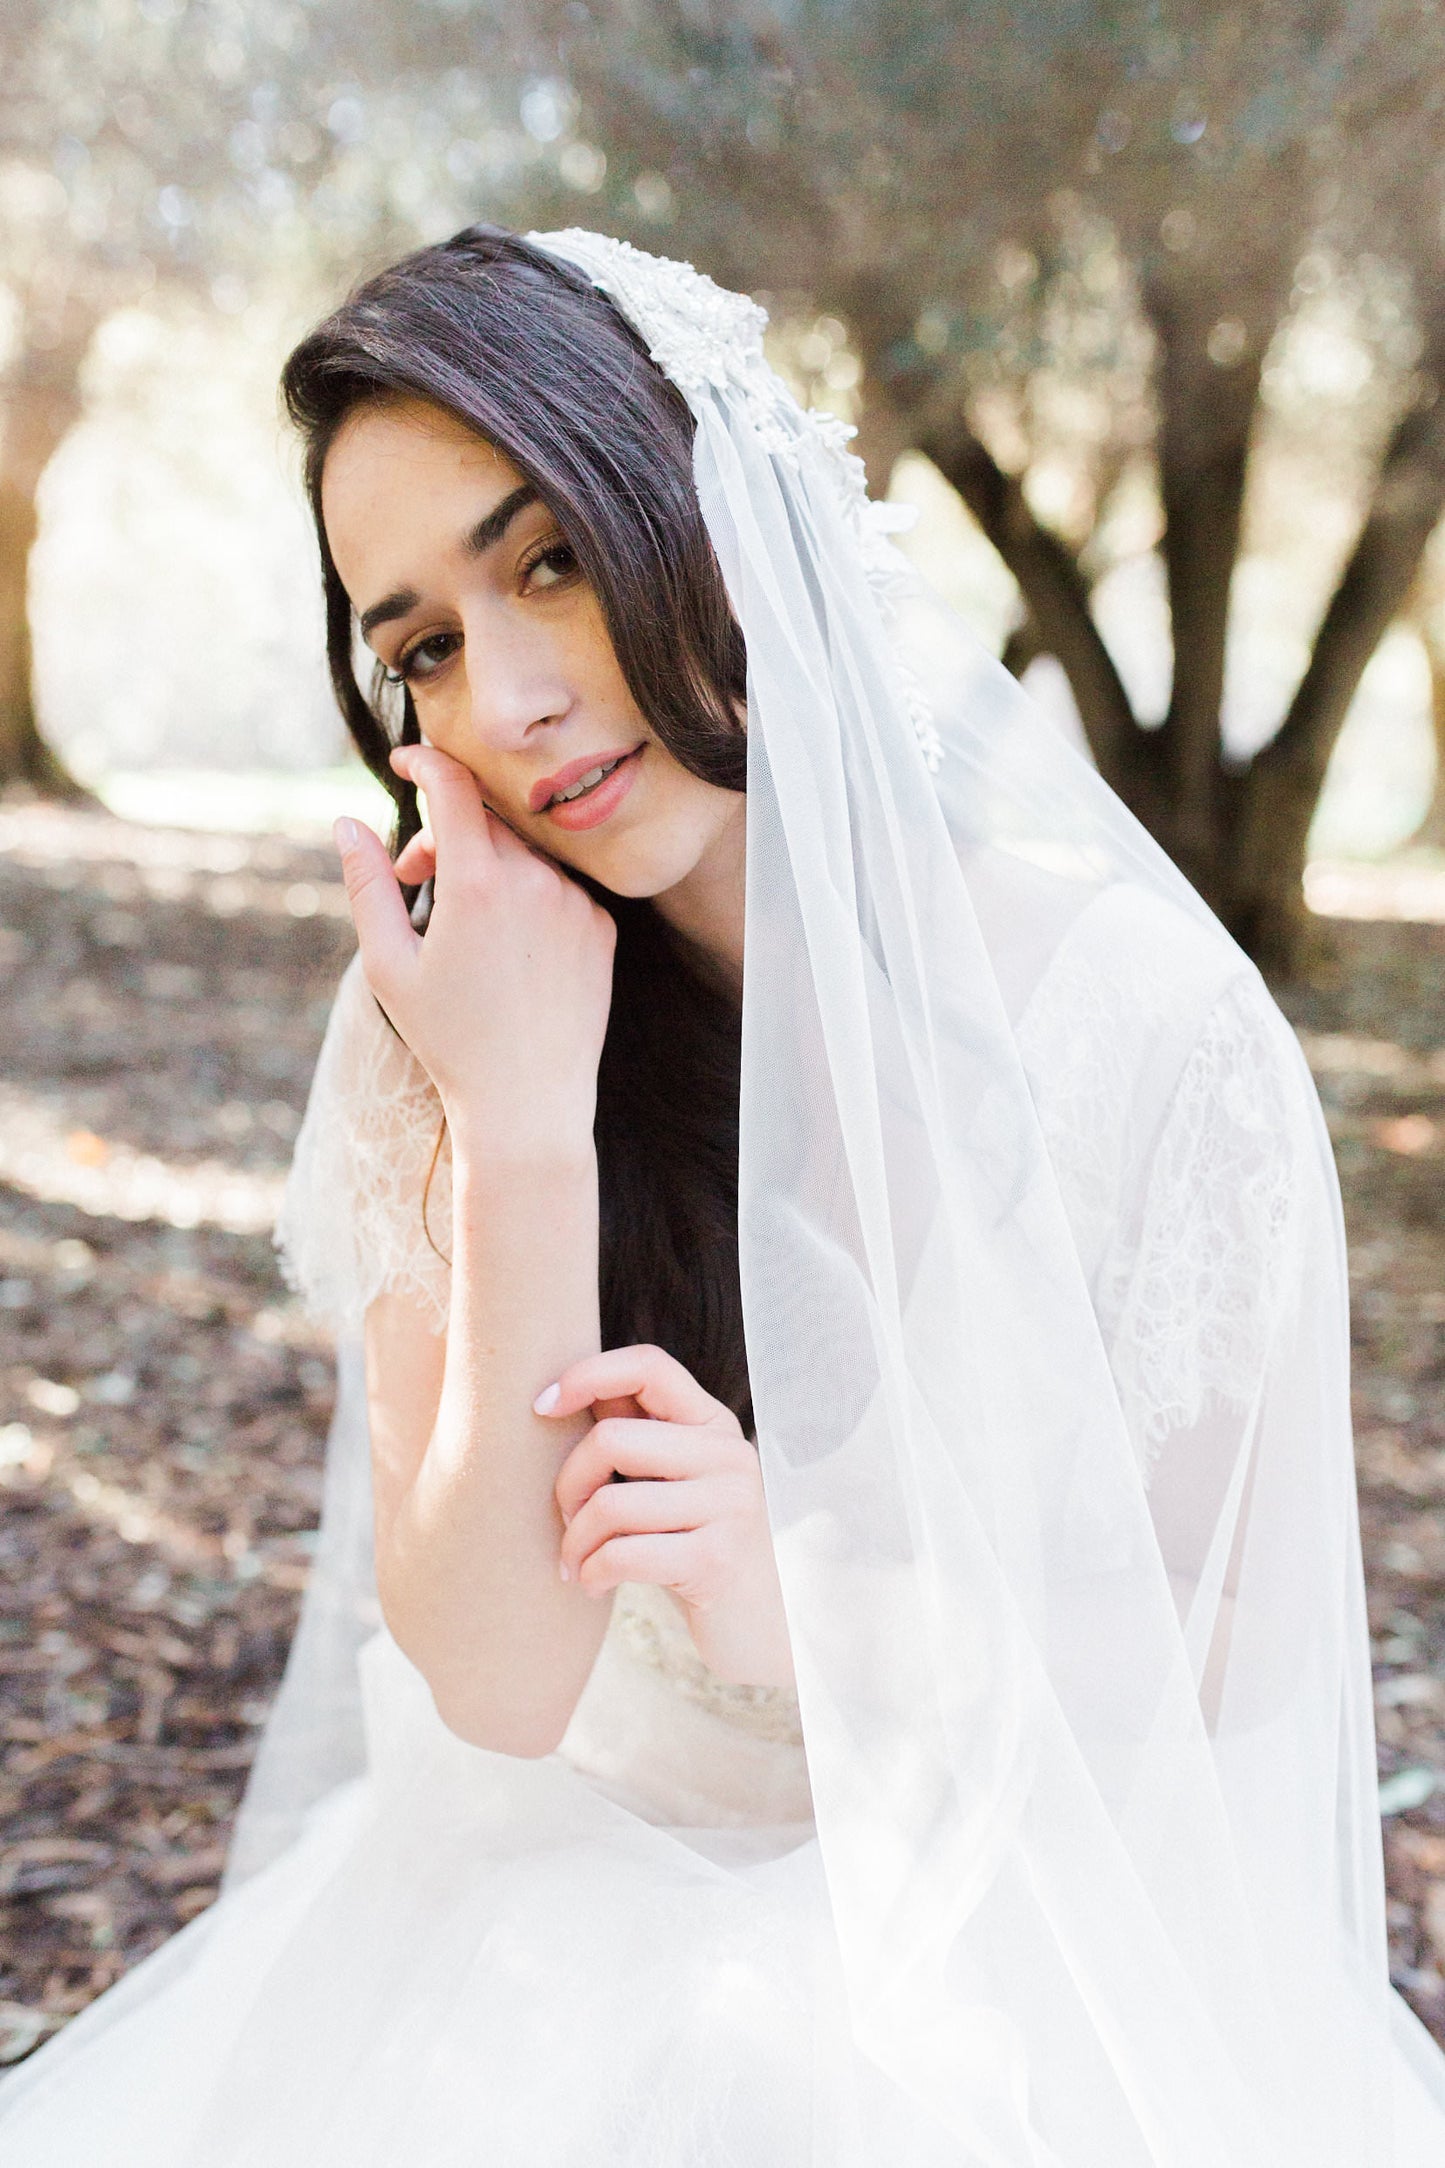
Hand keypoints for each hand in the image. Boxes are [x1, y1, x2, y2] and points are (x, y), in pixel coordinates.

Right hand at [334, 746, 615, 1156]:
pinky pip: (558, 887)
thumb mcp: (389, 964)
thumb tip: (347, 823)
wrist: (528, 1102)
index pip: (454, 786)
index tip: (407, 761)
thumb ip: (367, 884)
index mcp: (478, 884)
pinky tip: (510, 951)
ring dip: (488, 866)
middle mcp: (536, 882)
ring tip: (463, 924)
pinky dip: (528, 897)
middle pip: (486, 819)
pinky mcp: (602, 926)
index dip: (426, 761)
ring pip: (523, 853)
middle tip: (416, 875)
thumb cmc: (449, 1039)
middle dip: (445, 831)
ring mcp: (576, 902)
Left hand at [542, 1345, 794, 1689]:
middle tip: (567, 1522)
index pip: (648, 1366)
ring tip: (575, 1563)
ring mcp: (729, 1504)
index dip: (587, 1374)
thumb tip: (569, 1388)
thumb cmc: (698, 1546)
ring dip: (574, 1542)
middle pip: (611, 1438)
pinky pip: (622, 1554)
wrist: (762, 1623)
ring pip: (609, 1503)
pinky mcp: (716, 1558)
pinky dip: (592, 1573)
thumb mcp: (674, 1482)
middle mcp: (729, 1454)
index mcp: (714, 1424)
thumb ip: (635, 1434)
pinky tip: (593, 1584)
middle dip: (568, 1486)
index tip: (542, 1405)